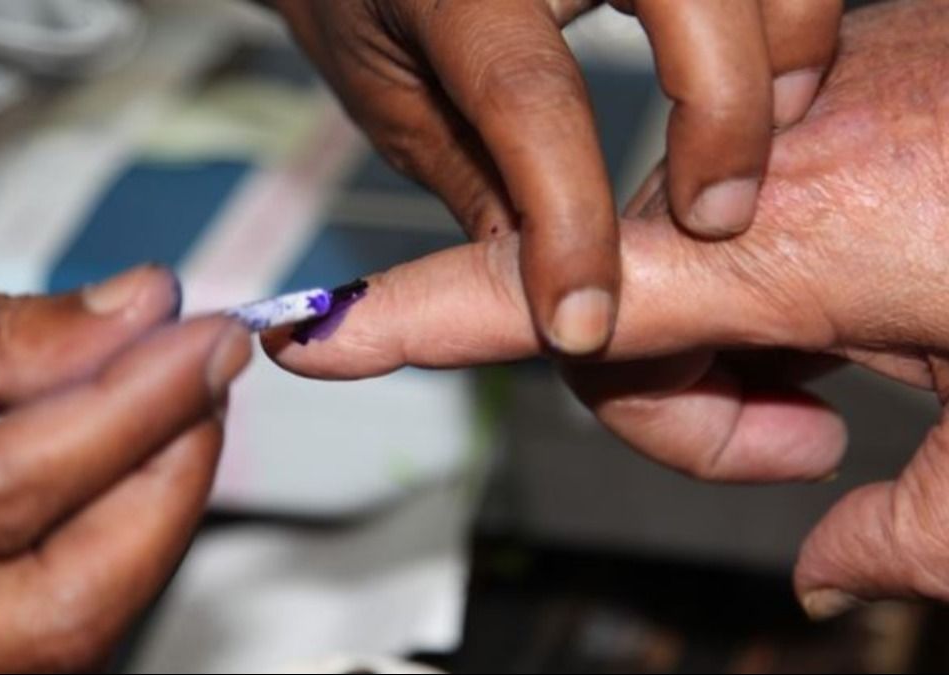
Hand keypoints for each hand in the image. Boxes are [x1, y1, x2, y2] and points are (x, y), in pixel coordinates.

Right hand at [0, 265, 250, 669]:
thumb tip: (133, 314)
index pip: (7, 484)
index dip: (132, 403)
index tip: (201, 338)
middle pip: (56, 606)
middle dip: (165, 488)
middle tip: (202, 383)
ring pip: (57, 643)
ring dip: (144, 528)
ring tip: (169, 420)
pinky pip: (29, 645)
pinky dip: (97, 561)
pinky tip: (114, 484)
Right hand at [265, 0, 948, 617]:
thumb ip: (911, 536)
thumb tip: (821, 573)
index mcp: (800, 239)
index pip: (553, 293)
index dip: (417, 319)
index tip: (316, 329)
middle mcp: (784, 155)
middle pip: (623, 297)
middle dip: (674, 395)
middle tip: (802, 448)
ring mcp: (824, 102)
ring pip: (687, 241)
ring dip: (740, 327)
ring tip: (867, 368)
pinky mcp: (861, 73)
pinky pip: (753, 179)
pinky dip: (781, 252)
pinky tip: (888, 282)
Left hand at [271, 0, 839, 352]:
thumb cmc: (365, 13)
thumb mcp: (399, 108)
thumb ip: (480, 184)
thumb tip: (548, 292)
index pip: (526, 96)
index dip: (568, 221)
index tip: (583, 325)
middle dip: (722, 111)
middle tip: (713, 222)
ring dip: (781, 57)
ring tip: (753, 153)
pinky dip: (791, 21)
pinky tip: (770, 88)